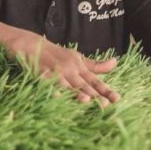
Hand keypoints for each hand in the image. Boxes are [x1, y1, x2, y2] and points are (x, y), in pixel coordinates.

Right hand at [4, 33, 119, 106]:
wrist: (33, 45)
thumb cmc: (58, 55)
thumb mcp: (78, 58)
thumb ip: (96, 65)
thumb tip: (115, 63)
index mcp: (79, 67)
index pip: (95, 81)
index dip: (105, 90)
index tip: (116, 99)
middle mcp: (70, 70)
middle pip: (83, 84)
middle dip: (93, 94)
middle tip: (104, 104)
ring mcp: (56, 72)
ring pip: (67, 85)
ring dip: (75, 92)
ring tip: (85, 99)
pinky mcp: (42, 74)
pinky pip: (48, 84)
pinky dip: (52, 90)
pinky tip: (58, 97)